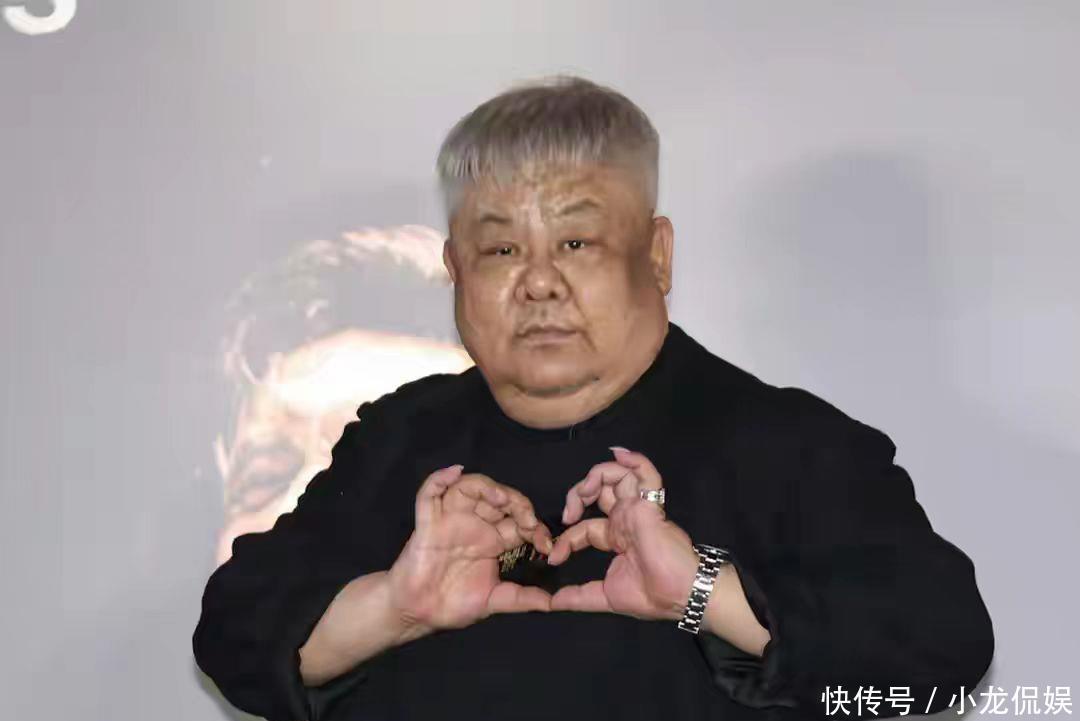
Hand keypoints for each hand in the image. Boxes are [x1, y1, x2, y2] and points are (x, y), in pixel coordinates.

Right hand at [387, 466, 555, 636]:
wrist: (418, 614)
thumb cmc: (453, 604)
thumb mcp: (494, 601)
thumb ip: (522, 599)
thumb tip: (553, 604)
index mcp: (493, 540)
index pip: (520, 522)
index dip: (536, 528)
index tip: (547, 545)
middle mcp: (475, 524)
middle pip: (500, 499)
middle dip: (518, 504)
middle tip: (529, 519)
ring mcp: (451, 519)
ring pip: (471, 487)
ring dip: (488, 487)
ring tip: (502, 498)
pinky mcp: (428, 522)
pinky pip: (430, 493)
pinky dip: (440, 478)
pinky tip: (455, 472)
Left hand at [548, 447, 699, 621]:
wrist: (682, 596)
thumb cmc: (653, 596)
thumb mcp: (606, 597)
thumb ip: (578, 597)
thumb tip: (552, 603)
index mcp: (617, 538)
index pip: (585, 527)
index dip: (566, 538)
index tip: (554, 558)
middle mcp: (626, 519)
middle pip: (599, 491)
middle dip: (577, 494)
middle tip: (567, 515)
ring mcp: (638, 509)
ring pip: (617, 475)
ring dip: (595, 477)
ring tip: (584, 493)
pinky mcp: (649, 504)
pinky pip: (645, 473)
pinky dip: (633, 460)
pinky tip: (619, 454)